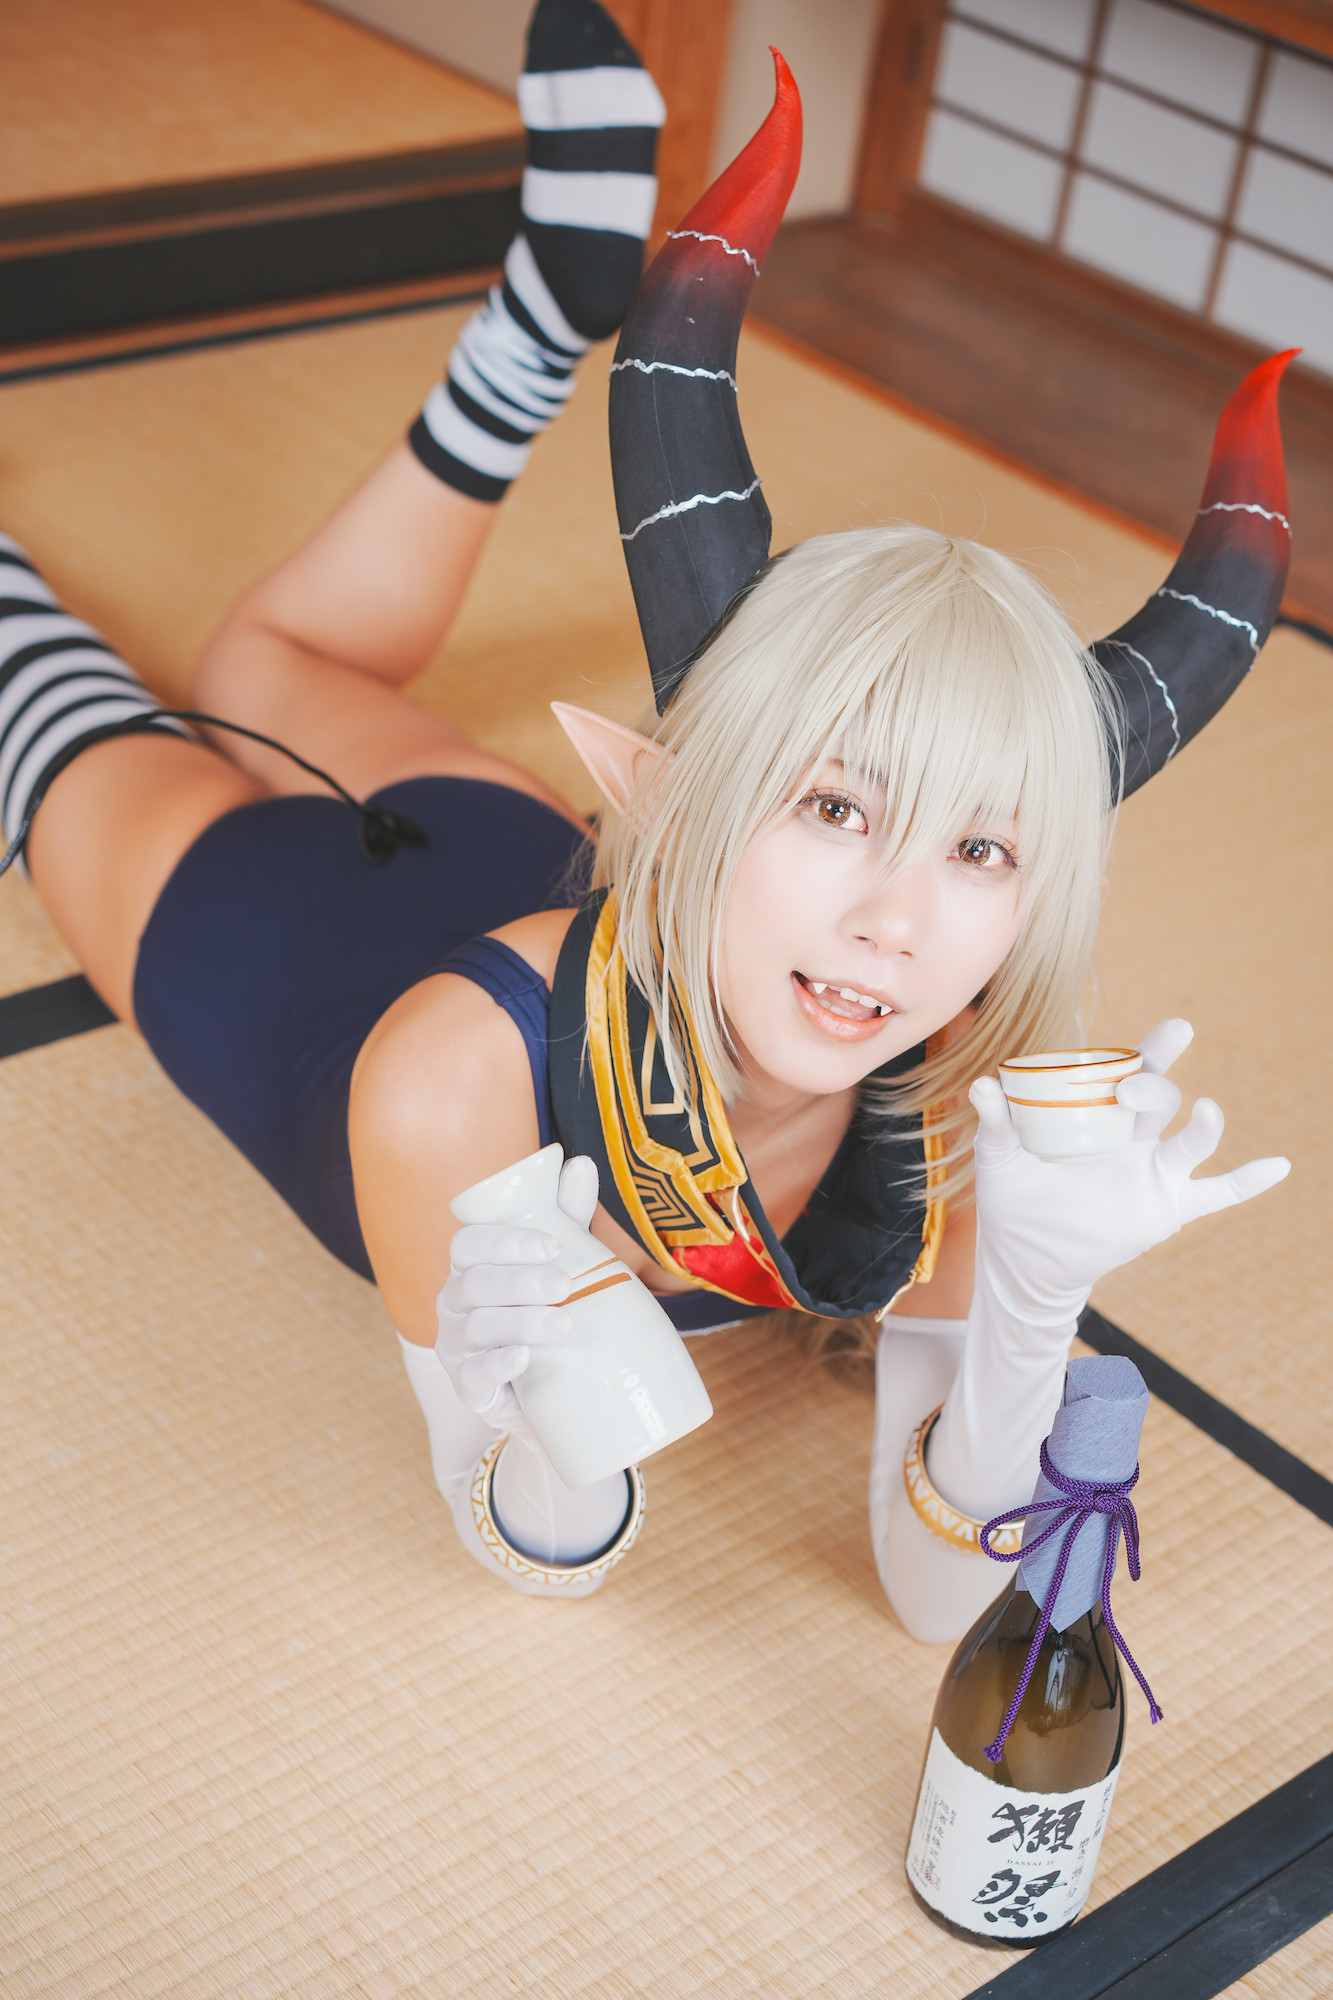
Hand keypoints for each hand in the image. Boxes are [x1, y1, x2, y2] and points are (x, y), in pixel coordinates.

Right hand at [435, 1155, 599, 1420]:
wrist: (549, 1387)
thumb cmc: (546, 1308)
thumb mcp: (561, 1261)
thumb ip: (567, 1216)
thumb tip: (579, 1163)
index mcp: (472, 1265)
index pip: (469, 1243)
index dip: (505, 1241)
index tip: (552, 1245)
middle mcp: (454, 1301)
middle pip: (473, 1283)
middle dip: (519, 1282)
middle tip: (564, 1287)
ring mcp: (455, 1345)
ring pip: (475, 1327)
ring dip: (519, 1322)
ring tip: (563, 1325)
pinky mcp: (467, 1386)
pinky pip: (472, 1375)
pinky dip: (496, 1364)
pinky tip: (524, 1358)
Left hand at [968, 1019, 1289, 1324]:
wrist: (1024, 1256)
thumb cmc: (1014, 1196)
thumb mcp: (999, 1156)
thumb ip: (996, 1122)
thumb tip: (984, 1085)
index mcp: (1100, 1113)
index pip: (1131, 1072)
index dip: (1155, 1050)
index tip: (1175, 1031)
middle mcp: (1134, 1137)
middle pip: (1162, 1098)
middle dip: (1155, 1086)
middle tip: (1132, 1086)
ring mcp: (1153, 1173)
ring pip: (1190, 1143)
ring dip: (1203, 1127)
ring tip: (1206, 1112)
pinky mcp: (1163, 1210)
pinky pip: (1215, 1195)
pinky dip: (1247, 1183)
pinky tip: (1279, 1166)